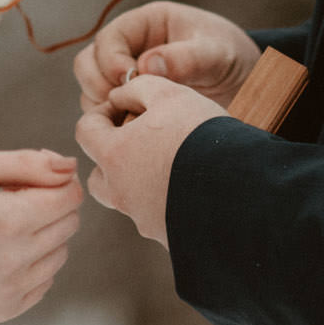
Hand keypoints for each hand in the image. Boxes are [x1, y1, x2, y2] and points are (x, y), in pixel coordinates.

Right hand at [0, 149, 83, 321]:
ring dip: (41, 236)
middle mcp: (14, 260)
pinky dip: (30, 264)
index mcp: (7, 220)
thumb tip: (70, 168)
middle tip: (7, 202)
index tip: (23, 181)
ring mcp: (11, 290)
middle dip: (48, 206)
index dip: (54, 182)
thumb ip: (24, 163)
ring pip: (60, 253)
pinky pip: (44, 280)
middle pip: (69, 223)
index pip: (69, 196)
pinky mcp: (6, 310)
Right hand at [73, 1, 258, 112]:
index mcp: (148, 24)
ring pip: (91, 89)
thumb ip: (187, 57)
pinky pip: (106, 111)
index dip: (110, 59)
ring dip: (100, 106)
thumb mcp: (217, 53)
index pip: (110, 37)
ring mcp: (127, 76)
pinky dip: (111, 121)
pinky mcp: (131, 102)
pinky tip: (134, 130)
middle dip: (97, 83)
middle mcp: (130, 48)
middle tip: (119, 103)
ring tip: (128, 118)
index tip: (128, 81)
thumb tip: (147, 65)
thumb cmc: (232, 57)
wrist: (246, 84)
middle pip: (88, 62)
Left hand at [74, 76, 224, 245]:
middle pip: (99, 174)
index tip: (126, 107)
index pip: (85, 131)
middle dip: (112, 155)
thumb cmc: (199, 135)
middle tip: (142, 140)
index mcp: (113, 156)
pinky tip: (191, 187)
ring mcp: (143, 218)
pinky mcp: (167, 236)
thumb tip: (118, 97)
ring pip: (128, 198)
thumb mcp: (169, 94)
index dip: (102, 113)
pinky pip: (157, 216)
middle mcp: (121, 192)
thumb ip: (136, 89)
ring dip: (138, 180)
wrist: (239, 188)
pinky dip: (165, 201)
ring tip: (169, 164)